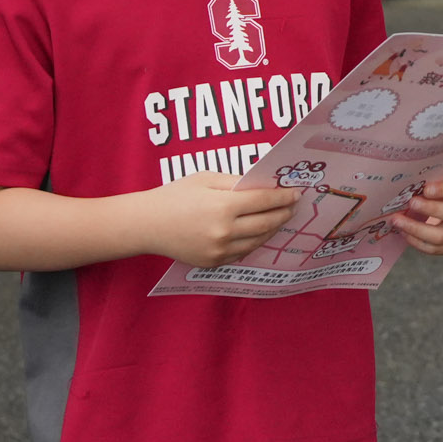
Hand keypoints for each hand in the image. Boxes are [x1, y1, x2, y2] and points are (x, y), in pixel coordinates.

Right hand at [144, 170, 298, 266]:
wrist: (147, 225)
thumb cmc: (176, 195)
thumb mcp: (207, 179)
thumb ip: (236, 183)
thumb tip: (264, 186)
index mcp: (223, 206)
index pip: (264, 201)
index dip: (283, 197)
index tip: (296, 193)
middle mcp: (223, 231)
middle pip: (266, 223)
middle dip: (283, 214)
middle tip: (293, 207)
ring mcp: (218, 250)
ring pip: (257, 240)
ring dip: (273, 229)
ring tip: (280, 219)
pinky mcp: (213, 262)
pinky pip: (242, 252)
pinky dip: (254, 242)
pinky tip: (260, 232)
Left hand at [390, 172, 442, 256]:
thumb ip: (434, 178)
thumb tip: (411, 181)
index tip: (426, 189)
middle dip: (430, 209)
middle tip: (411, 203)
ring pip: (441, 236)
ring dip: (416, 229)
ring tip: (398, 221)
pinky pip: (434, 249)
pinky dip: (416, 241)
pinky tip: (403, 232)